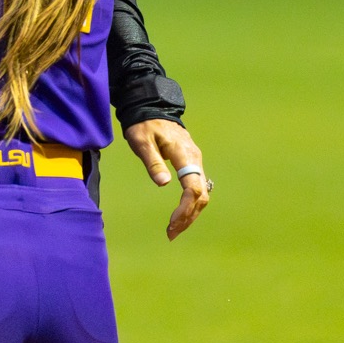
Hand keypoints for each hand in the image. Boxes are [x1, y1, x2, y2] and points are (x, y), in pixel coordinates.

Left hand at [123, 119, 211, 240]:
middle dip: (188, 217)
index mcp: (185, 155)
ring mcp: (196, 163)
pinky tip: (180, 216)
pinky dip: (190, 205)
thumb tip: (163, 184)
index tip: (172, 223)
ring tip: (174, 230)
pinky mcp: (192, 165)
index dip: (185, 208)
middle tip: (171, 233)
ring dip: (190, 214)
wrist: (152, 109)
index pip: (193, 188)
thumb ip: (153, 162)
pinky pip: (196, 189)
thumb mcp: (142, 141)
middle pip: (201, 195)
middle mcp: (195, 160)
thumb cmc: (144, 125)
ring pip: (201, 194)